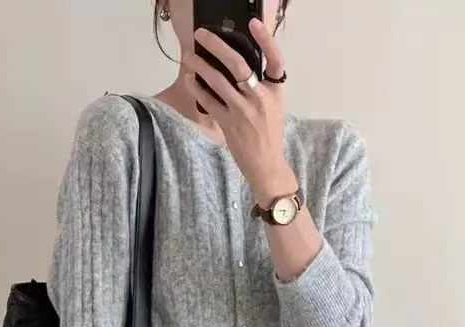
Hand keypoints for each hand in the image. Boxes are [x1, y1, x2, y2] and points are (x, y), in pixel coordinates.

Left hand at [182, 17, 294, 204]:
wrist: (266, 165)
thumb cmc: (268, 132)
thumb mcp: (274, 104)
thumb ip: (261, 83)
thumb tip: (237, 62)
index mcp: (275, 90)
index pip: (275, 59)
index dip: (266, 39)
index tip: (253, 23)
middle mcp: (260, 98)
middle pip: (238, 64)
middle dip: (217, 46)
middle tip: (202, 35)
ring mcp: (243, 111)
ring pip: (218, 81)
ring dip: (200, 65)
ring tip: (189, 56)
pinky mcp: (229, 124)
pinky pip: (209, 101)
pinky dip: (197, 87)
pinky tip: (190, 79)